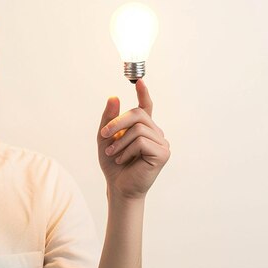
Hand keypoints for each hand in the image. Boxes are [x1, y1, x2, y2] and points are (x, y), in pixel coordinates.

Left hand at [97, 80, 170, 199]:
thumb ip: (109, 119)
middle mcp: (155, 133)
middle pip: (138, 114)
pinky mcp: (162, 154)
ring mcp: (162, 143)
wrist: (118, 187)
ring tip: (112, 153)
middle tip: (104, 135)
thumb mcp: (105, 138)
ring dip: (120, 140)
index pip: (146, 107)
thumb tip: (114, 97)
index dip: (143, 93)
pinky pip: (142, 141)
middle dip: (118, 122)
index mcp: (144, 129)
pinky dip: (127, 150)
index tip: (139, 80)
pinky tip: (122, 159)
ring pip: (139, 127)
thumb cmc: (113, 164)